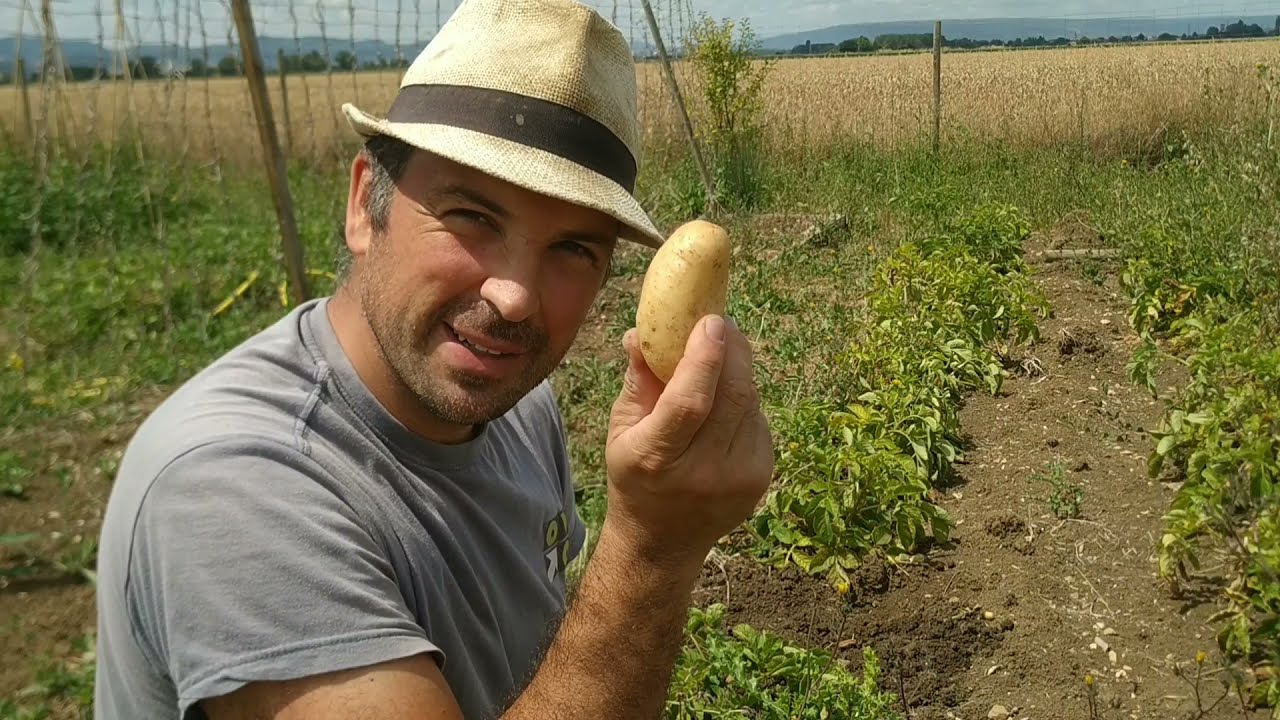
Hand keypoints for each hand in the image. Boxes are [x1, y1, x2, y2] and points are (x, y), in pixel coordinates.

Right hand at [603, 314, 773, 567]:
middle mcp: (703, 472)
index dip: (705, 357)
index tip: (710, 321)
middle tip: (719, 324)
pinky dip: (742, 401)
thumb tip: (640, 332)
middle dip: (731, 350)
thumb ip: (637, 380)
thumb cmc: (635, 474)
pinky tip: (724, 404)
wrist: (663, 542)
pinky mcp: (761, 477)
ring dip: (736, 372)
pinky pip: (757, 420)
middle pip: (733, 395)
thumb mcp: (622, 430)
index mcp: (657, 458)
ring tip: (717, 360)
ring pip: (750, 402)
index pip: (691, 402)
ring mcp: (739, 478)